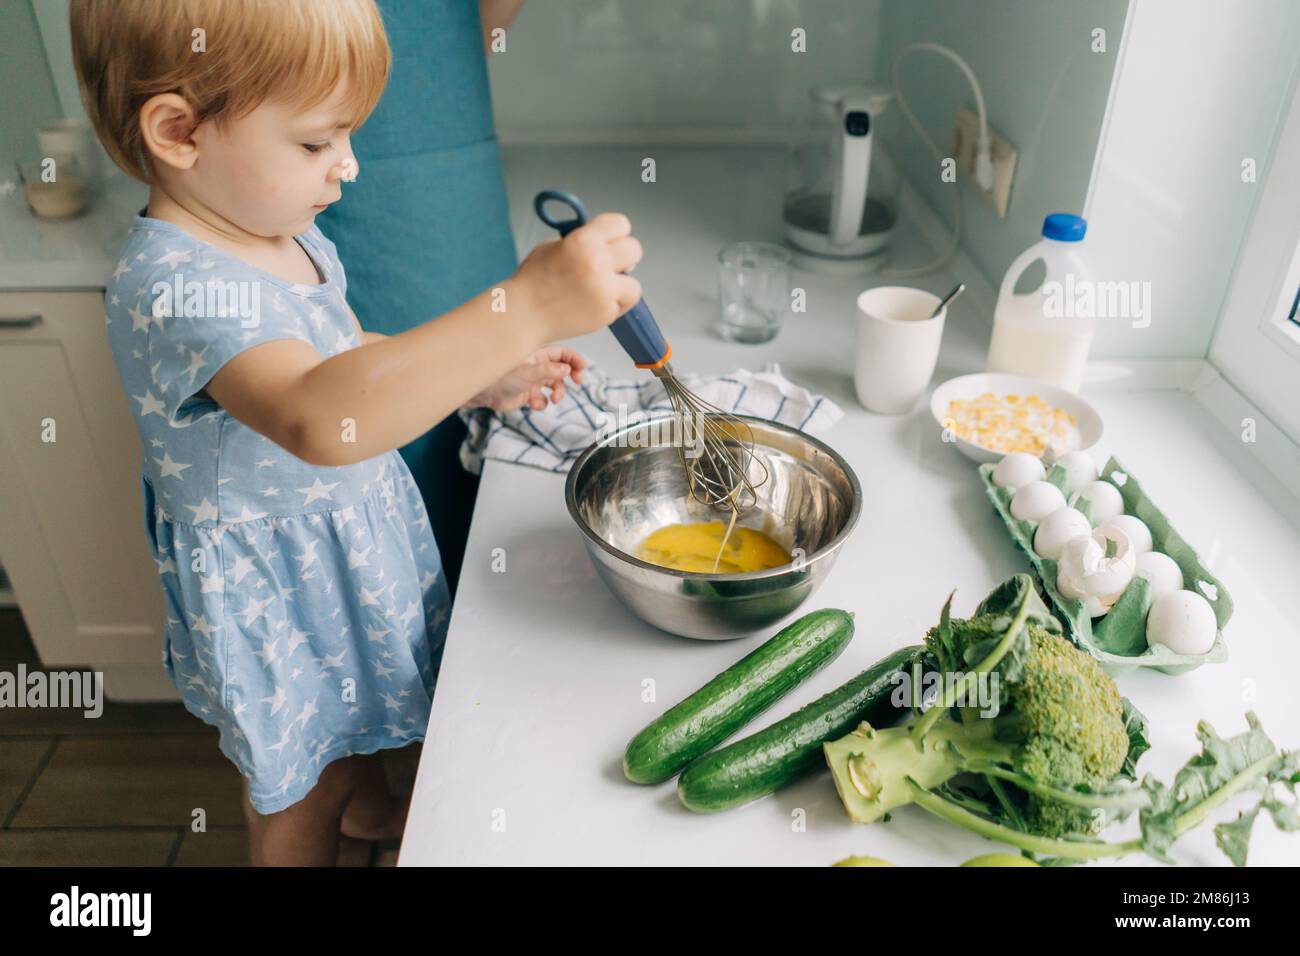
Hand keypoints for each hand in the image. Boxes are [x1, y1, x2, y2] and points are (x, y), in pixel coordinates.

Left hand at [463, 346, 588, 412]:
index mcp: (537, 355)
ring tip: (553, 399)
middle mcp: (537, 366)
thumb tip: (567, 369)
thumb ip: (548, 371)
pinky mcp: (529, 395)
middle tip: (577, 383)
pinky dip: (542, 404)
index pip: (561, 353)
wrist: (484, 395)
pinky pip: (543, 399)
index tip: (582, 368)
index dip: (574, 359)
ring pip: (555, 386)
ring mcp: (533, 381)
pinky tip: (534, 404)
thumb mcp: (528, 372)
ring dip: (558, 393)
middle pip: (562, 369)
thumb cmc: (499, 377)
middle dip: (571, 376)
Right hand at [511, 212, 642, 341]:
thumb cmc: (534, 281)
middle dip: (624, 257)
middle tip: (611, 265)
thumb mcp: (553, 246)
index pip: (620, 224)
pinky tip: (594, 303)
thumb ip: (582, 240)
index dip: (615, 232)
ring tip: (601, 289)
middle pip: (634, 249)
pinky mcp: (606, 313)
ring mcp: (604, 290)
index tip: (610, 240)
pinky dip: (613, 305)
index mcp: (583, 240)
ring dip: (622, 285)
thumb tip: (605, 243)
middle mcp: (597, 262)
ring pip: (634, 283)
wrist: (523, 314)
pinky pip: (623, 304)